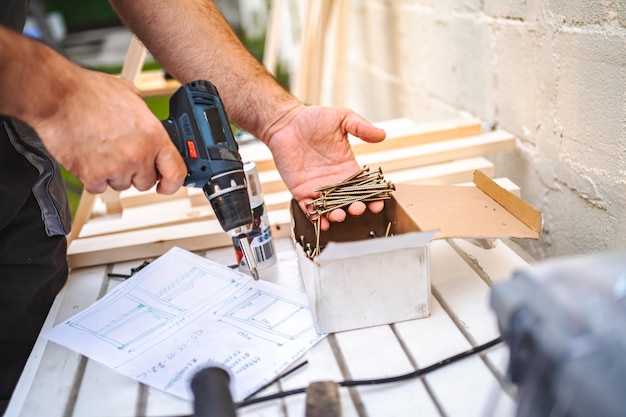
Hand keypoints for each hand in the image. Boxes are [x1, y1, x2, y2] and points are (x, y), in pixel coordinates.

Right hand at [32, 69, 185, 193]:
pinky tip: (89, 158)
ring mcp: (116, 167)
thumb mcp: (131, 96)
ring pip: (122, 185)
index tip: (167, 185)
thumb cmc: (89, 92)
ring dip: (114, 174)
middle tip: (123, 157)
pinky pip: (99, 188)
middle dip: (136, 173)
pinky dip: (93, 178)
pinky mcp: (92, 176)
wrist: (58, 96)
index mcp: (154, 136)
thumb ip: (145, 116)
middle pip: (146, 182)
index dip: (173, 183)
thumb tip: (148, 123)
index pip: (176, 172)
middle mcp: (138, 154)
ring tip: (102, 151)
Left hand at [264, 105, 385, 229]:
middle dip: (356, 208)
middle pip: (350, 201)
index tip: (378, 201)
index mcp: (348, 166)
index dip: (373, 195)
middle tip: (358, 208)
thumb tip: (382, 135)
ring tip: (339, 215)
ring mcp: (318, 187)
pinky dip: (316, 218)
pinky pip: (310, 209)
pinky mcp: (301, 191)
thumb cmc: (313, 118)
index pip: (365, 186)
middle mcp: (335, 180)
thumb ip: (361, 127)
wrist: (285, 122)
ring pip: (331, 208)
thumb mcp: (342, 118)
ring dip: (337, 215)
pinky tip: (322, 222)